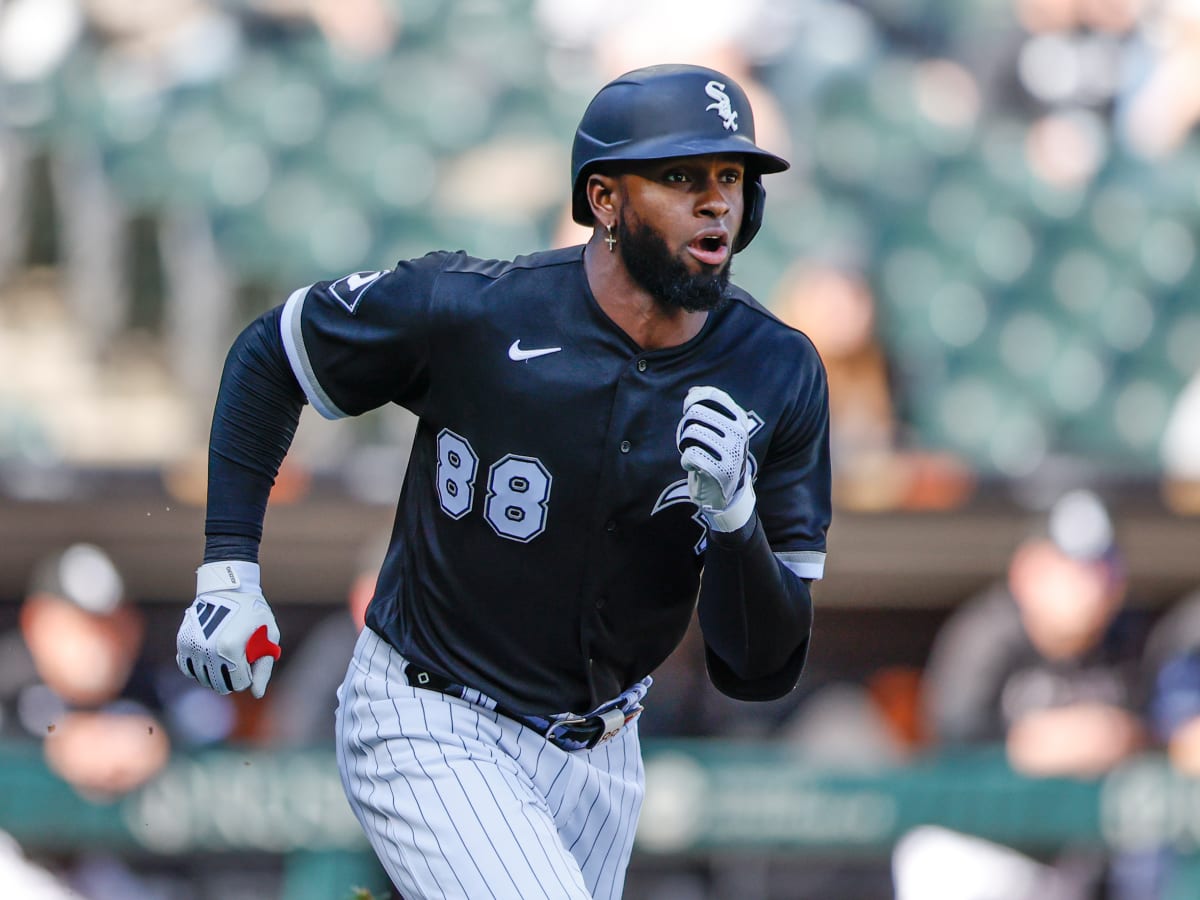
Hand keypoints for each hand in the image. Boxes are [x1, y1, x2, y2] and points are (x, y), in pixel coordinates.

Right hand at [176, 561, 280, 697]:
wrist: (228, 588)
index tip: (251, 661)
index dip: (249, 676)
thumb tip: (257, 694)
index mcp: (230, 650)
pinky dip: (199, 667)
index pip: (239, 683)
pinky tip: (210, 656)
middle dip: (233, 678)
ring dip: (216, 673)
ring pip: (203, 680)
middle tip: (240, 660)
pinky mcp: (182, 642)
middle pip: (220, 685)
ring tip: (226, 656)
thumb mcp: (269, 636)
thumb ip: (264, 667)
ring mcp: (193, 646)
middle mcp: (208, 651)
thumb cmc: (254, 612)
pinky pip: (188, 668)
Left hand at [676, 385, 755, 531]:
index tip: (688, 408)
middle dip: (686, 425)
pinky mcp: (721, 470)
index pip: (713, 395)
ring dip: (684, 443)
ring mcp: (732, 451)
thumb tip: (693, 391)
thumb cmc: (718, 454)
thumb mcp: (720, 429)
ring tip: (692, 451)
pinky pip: (691, 454)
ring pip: (692, 431)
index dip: (694, 399)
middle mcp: (739, 433)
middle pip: (696, 412)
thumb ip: (709, 408)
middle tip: (690, 439)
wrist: (726, 491)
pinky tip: (693, 466)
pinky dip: (686, 460)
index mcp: (739, 419)